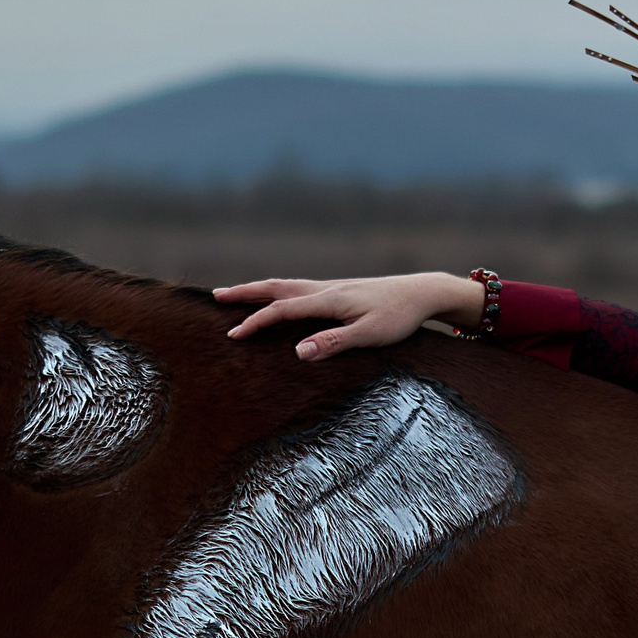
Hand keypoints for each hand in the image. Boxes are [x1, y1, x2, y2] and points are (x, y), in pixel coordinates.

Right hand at [214, 273, 483, 360]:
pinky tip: (277, 298)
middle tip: (215, 297)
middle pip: (276, 288)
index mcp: (328, 300)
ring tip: (235, 293)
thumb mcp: (369, 335)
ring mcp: (330, 288)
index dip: (255, 322)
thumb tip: (297, 352)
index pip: (281, 310)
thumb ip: (333, 343)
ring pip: (285, 285)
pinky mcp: (338, 291)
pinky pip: (297, 289)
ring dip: (258, 289)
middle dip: (245, 293)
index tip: (232, 335)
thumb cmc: (398, 317)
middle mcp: (324, 289)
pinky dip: (277, 291)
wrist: (421, 292)